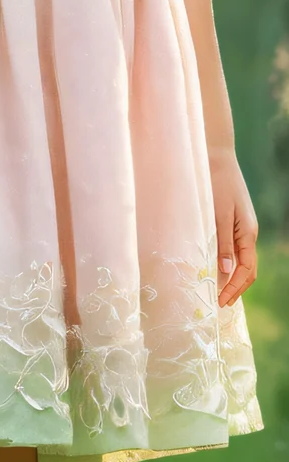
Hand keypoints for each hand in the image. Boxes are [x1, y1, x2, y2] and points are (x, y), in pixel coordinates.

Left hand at [208, 147, 257, 307]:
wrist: (214, 157)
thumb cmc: (216, 183)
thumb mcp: (217, 215)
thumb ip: (221, 243)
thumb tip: (225, 272)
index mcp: (247, 233)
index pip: (246, 270)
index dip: (235, 288)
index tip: (221, 302)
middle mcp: (247, 233)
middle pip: (247, 269)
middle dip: (236, 288)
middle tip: (220, 304)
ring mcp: (240, 228)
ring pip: (240, 261)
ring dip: (232, 278)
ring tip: (218, 294)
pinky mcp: (231, 222)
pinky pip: (233, 250)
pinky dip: (227, 265)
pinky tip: (216, 271)